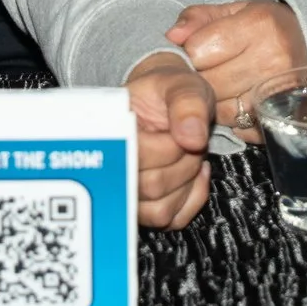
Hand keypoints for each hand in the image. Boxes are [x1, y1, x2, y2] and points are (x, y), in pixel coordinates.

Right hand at [126, 53, 213, 229]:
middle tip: (189, 140)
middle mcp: (113, 168)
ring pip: (160, 210)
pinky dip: (192, 198)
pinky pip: (171, 220)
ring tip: (189, 155)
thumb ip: (188, 103)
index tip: (180, 129)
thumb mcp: (182, 84)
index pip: (135, 156)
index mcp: (112, 132)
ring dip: (187, 182)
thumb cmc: (170, 92)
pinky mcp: (145, 209)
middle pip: (150, 186)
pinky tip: (194, 174)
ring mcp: (128, 192)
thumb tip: (192, 138)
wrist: (165, 102)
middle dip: (184, 162)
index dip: (169, 147)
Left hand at [167, 0, 306, 139]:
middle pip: (208, 82)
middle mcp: (273, 58)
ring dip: (214, 101)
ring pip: (220, 109)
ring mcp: (279, 92)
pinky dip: (232, 118)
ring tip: (225, 85)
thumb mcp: (233, 11)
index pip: (198, 49)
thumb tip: (172, 36)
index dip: (191, 52)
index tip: (200, 50)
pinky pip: (238, 127)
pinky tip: (239, 101)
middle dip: (201, 79)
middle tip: (210, 71)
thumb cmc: (264, 27)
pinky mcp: (282, 117)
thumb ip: (198, 18)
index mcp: (259, 24)